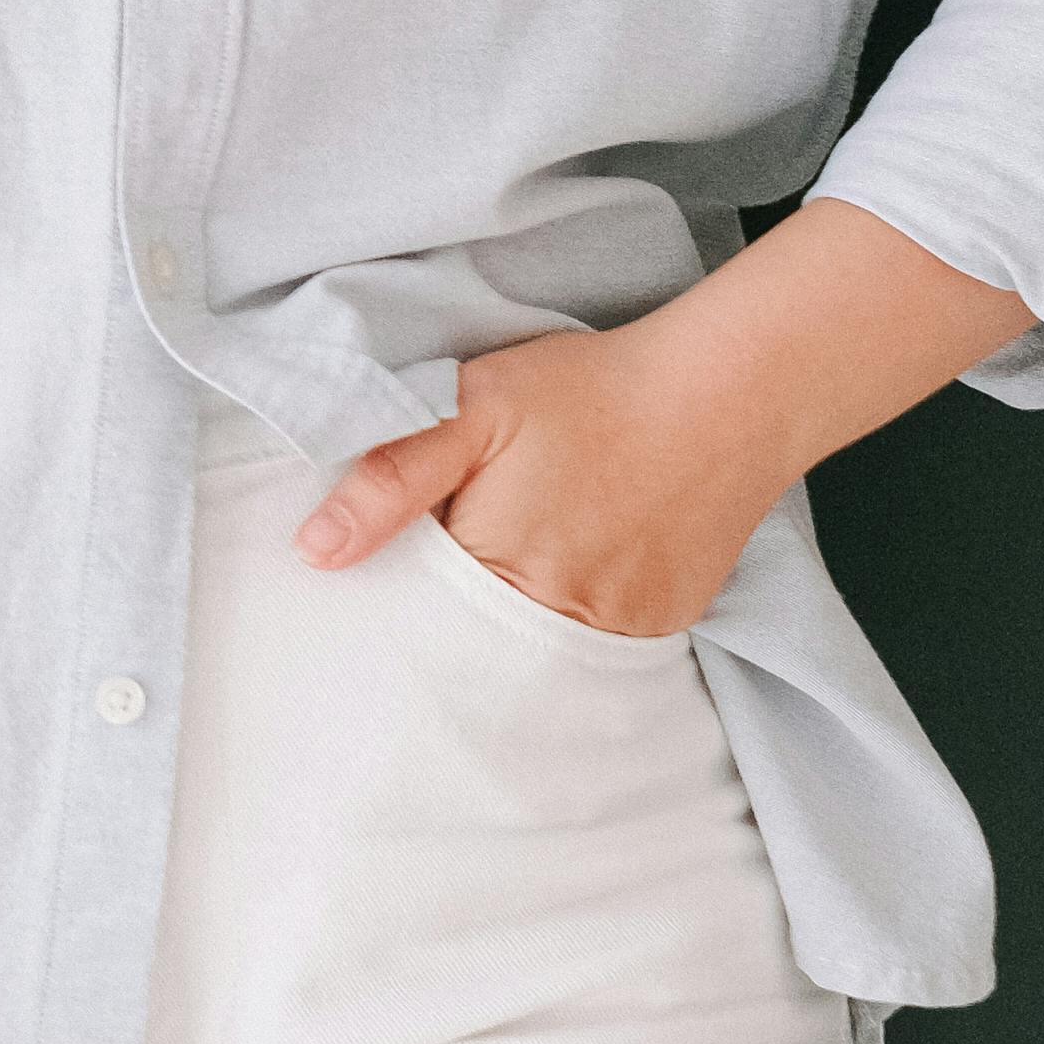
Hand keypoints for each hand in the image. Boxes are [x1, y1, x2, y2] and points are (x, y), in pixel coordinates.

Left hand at [296, 307, 774, 635]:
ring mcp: (621, 630)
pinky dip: (575, 618)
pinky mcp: (666, 624)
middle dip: (452, 623)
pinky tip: (576, 566)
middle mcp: (562, 619)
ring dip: (514, 624)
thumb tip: (315, 550)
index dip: (398, 596)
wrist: (728, 390)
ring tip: (526, 556)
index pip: (418, 619)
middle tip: (459, 562)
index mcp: (498, 569)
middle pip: (477, 648)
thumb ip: (390, 479)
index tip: (391, 576)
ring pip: (538, 654)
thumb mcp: (471, 405)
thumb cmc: (589, 390)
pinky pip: (600, 646)